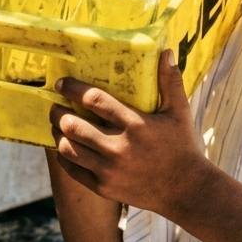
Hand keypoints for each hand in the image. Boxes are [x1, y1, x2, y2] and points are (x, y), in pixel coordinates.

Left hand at [49, 50, 209, 218]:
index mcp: (135, 125)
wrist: (186, 190)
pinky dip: (64, 156)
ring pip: (68, 148)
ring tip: (58, 125)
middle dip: (58, 112)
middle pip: (73, 125)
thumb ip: (170, 82)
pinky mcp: (104, 187)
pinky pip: (73, 170)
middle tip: (55, 106)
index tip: (61, 83)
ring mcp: (109, 170)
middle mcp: (118, 147)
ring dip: (58, 134)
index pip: (94, 101)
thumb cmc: (182, 146)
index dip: (73, 89)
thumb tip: (166, 51)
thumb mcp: (179, 112)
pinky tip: (65, 147)